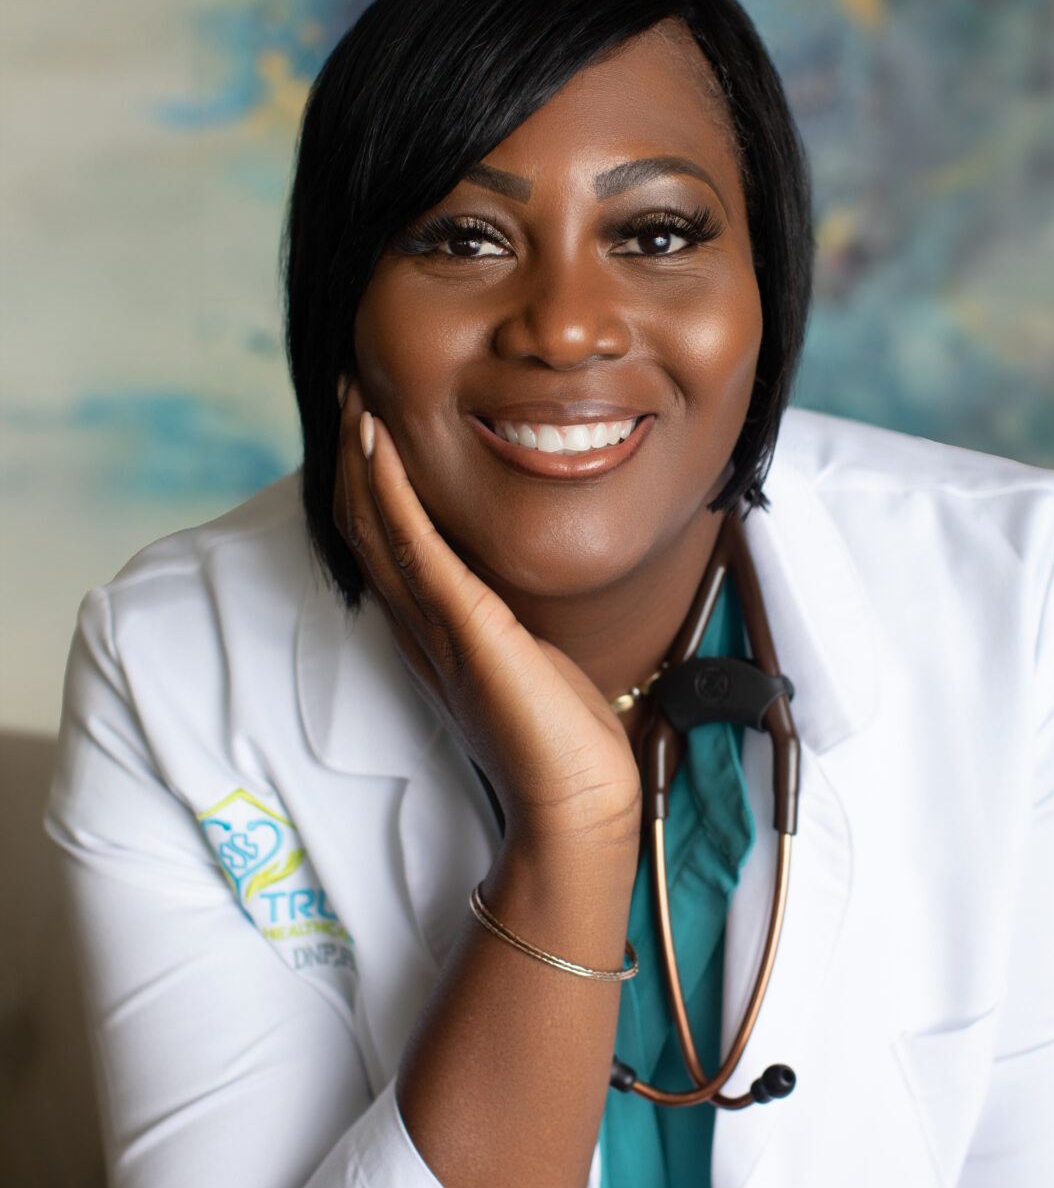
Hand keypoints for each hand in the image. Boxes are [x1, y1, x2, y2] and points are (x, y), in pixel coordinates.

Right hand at [334, 382, 641, 848]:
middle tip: (345, 384)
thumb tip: (514, 593)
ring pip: (375, 524)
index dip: (367, 478)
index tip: (367, 417)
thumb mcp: (528, 659)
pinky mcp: (462, 624)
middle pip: (362, 524)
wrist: (574, 804)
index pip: (381, 542)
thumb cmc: (562, 739)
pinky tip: (380, 440)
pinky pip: (413, 543)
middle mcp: (417, 625)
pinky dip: (391, 488)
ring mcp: (433, 625)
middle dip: (352, 452)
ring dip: (361, 454)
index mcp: (429, 632)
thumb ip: (507, 623)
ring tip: (352, 392)